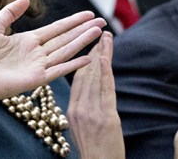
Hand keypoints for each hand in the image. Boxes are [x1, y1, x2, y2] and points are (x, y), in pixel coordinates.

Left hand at [0, 0, 105, 122]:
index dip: (72, 22)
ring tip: (98, 32)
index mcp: (27, 41)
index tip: (89, 14)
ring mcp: (37, 66)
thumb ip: (10, 12)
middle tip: (102, 21)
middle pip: (65, 39)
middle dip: (84, 30)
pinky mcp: (35, 79)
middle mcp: (36, 53)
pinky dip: (73, 64)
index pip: (56, 29)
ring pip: (65, 51)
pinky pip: (58, 70)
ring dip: (82, 42)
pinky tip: (88, 58)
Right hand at [68, 32, 124, 158]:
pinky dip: (105, 71)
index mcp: (71, 111)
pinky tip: (105, 57)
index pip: (77, 79)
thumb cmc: (94, 152)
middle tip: (98, 31)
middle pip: (86, 73)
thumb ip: (83, 109)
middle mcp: (78, 109)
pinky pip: (105, 89)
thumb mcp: (81, 128)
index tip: (89, 43)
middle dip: (93, 50)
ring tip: (106, 36)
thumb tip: (88, 92)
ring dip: (101, 54)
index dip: (83, 59)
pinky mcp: (106, 117)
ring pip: (95, 77)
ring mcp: (91, 112)